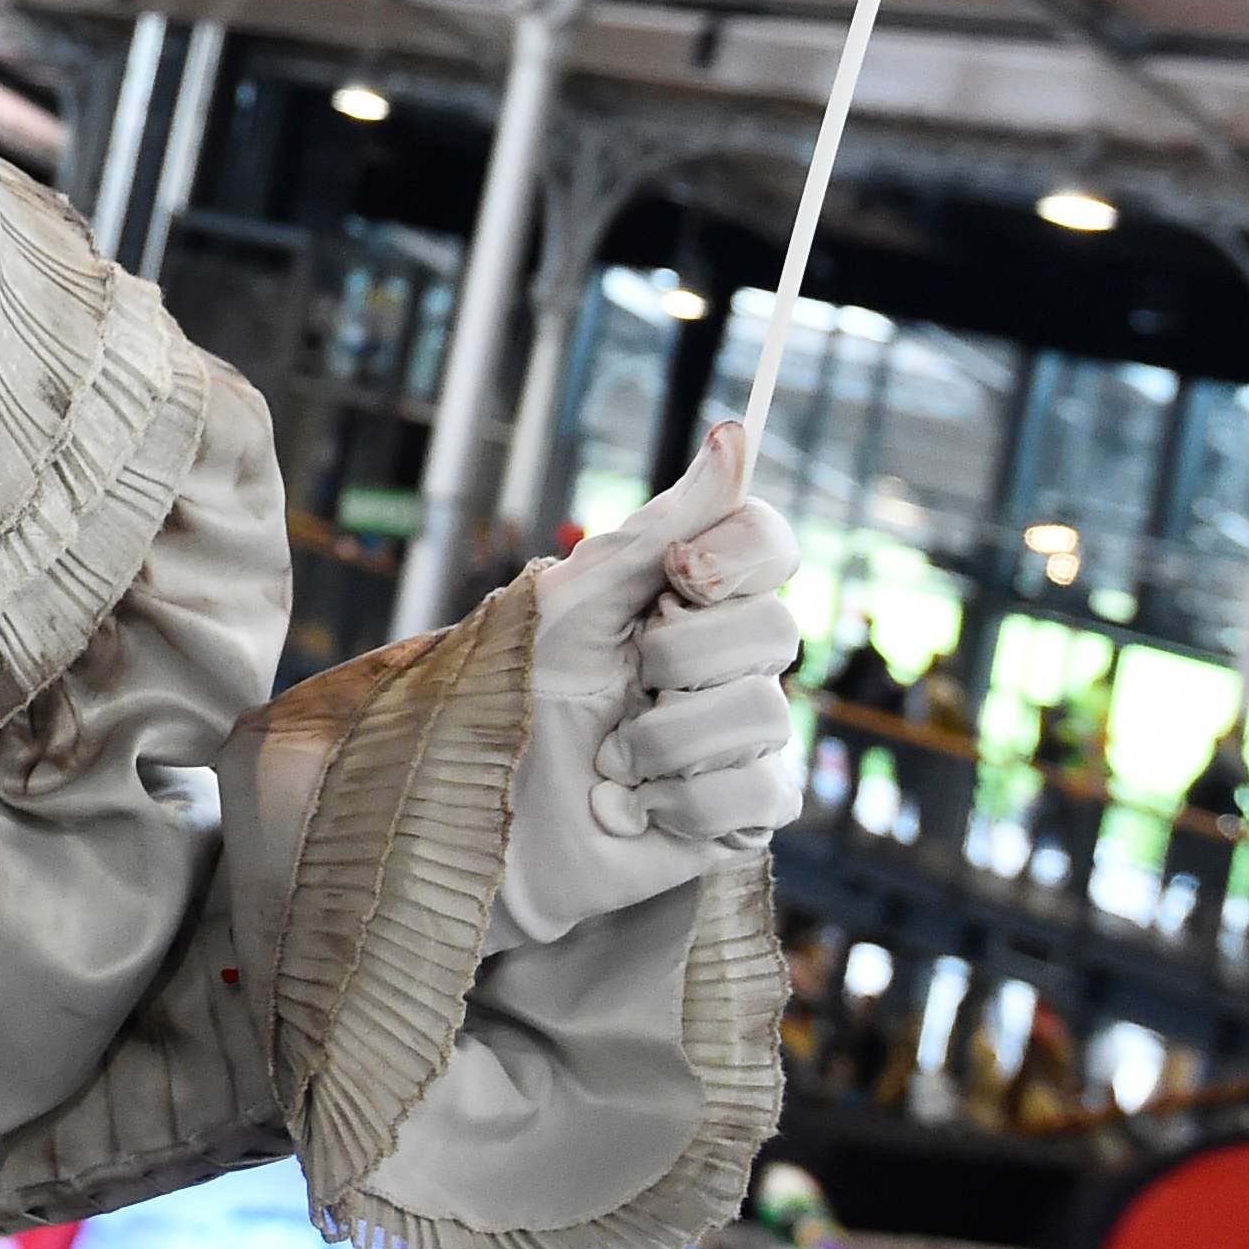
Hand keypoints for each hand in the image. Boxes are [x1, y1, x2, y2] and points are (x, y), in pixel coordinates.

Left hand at [493, 423, 801, 945]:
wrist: (470, 808)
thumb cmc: (509, 689)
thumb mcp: (574, 595)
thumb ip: (661, 523)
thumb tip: (736, 431)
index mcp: (692, 596)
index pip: (771, 542)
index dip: (736, 556)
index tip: (673, 578)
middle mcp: (729, 661)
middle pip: (778, 627)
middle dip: (679, 656)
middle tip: (623, 677)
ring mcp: (741, 739)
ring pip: (765, 715)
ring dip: (661, 738)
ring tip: (607, 757)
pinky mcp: (739, 818)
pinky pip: (762, 796)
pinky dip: (680, 802)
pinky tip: (630, 807)